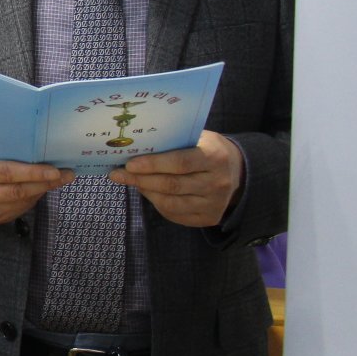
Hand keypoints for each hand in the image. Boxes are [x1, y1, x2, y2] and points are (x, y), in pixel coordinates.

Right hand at [0, 142, 72, 224]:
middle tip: (67, 175)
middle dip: (45, 184)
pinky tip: (38, 189)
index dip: (33, 173)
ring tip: (57, 180)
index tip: (56, 170)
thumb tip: (35, 146)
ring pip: (20, 204)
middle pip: (17, 192)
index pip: (7, 173)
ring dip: (41, 192)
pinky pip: (17, 211)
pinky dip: (31, 200)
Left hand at [110, 131, 243, 227]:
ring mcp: (214, 203)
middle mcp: (217, 183)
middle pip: (171, 185)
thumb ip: (173, 142)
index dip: (152, 164)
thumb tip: (135, 146)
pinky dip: (156, 203)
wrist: (239, 171)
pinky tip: (147, 191)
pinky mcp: (209, 218)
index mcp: (214, 157)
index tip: (129, 164)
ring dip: (145, 191)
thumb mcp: (198, 138)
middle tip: (117, 174)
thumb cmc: (208, 149)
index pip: (180, 163)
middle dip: (140, 179)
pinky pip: (175, 214)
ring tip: (130, 181)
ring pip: (171, 202)